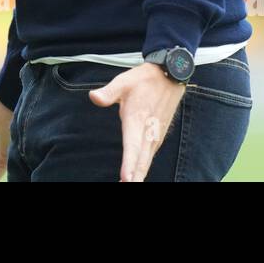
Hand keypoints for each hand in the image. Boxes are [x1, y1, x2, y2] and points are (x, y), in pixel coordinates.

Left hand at [90, 62, 185, 181]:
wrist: (170, 75)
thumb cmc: (144, 80)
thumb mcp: (124, 81)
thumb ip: (109, 92)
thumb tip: (93, 97)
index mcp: (137, 120)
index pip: (132, 146)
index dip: (129, 163)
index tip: (125, 178)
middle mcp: (148, 131)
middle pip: (141, 159)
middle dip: (134, 176)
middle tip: (126, 187)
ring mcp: (155, 134)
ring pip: (147, 160)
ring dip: (140, 174)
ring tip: (131, 185)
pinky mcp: (158, 135)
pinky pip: (150, 155)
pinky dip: (144, 167)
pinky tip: (138, 175)